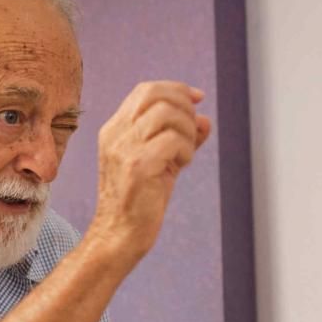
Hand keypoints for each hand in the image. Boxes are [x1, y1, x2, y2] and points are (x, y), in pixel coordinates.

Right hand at [88, 80, 212, 266]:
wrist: (121, 233)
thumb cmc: (142, 200)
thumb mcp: (163, 162)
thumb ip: (182, 138)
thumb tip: (205, 119)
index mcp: (115, 128)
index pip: (145, 90)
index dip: (176, 88)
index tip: (198, 97)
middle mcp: (116, 133)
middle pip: (156, 94)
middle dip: (185, 107)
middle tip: (193, 133)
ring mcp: (124, 148)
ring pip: (167, 114)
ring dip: (187, 130)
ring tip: (184, 154)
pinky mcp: (138, 166)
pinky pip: (173, 140)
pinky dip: (186, 150)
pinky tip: (181, 166)